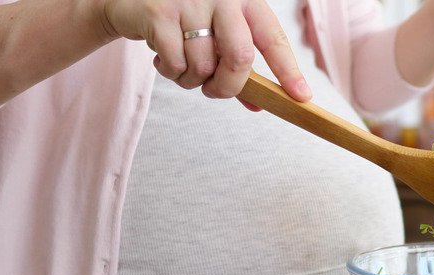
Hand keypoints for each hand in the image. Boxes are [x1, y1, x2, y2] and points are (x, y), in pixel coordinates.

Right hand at [100, 0, 310, 103]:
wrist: (132, 1)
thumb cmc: (185, 22)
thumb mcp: (218, 38)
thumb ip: (238, 68)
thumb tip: (259, 104)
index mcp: (245, 0)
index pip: (273, 39)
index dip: (288, 71)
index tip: (301, 97)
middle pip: (240, 58)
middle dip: (228, 86)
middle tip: (215, 91)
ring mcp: (190, 2)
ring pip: (203, 66)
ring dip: (191, 80)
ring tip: (181, 65)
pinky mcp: (160, 13)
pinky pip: (175, 63)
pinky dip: (170, 72)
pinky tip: (163, 58)